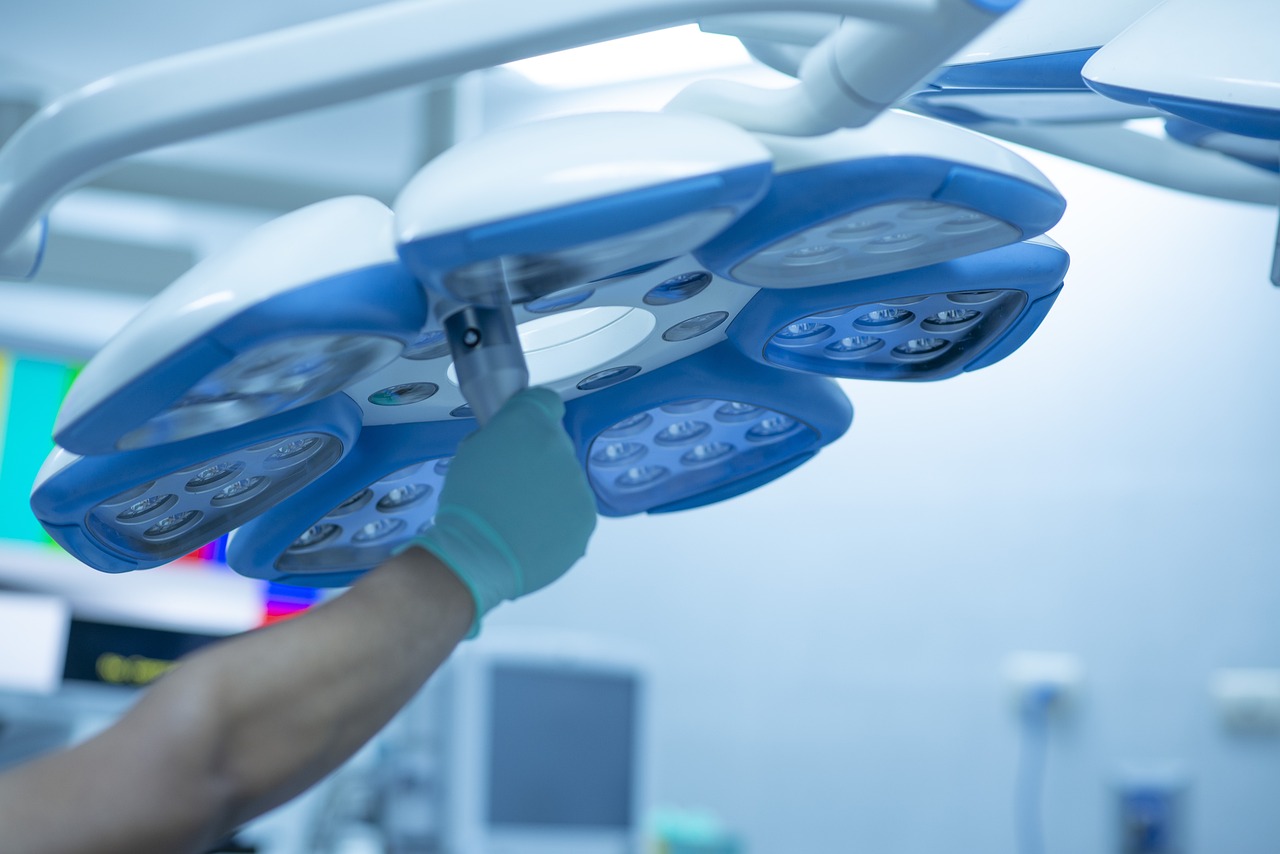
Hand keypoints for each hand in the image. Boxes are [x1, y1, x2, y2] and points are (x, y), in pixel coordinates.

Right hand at [407, 387, 596, 633]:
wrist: (477, 555)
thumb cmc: (465, 501)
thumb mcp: (470, 451)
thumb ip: (499, 435)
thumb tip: (509, 440)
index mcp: (529, 423)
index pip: (546, 403)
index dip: (534, 416)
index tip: (521, 436)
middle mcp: (561, 447)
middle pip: (556, 447)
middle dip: (538, 462)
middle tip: (511, 487)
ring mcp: (578, 484)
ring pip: (567, 481)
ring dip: (550, 493)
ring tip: (520, 518)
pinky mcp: (587, 518)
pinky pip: (575, 512)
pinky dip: (559, 521)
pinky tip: (534, 534)